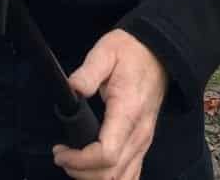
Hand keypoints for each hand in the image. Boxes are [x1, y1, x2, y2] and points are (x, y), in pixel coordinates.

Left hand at [53, 30, 167, 179]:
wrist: (158, 53)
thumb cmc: (131, 52)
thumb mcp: (106, 52)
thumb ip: (88, 71)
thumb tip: (73, 88)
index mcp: (128, 112)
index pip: (107, 154)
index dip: (80, 160)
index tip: (61, 150)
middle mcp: (139, 133)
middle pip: (111, 173)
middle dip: (81, 172)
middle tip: (61, 156)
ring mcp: (144, 141)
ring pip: (121, 179)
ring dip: (94, 178)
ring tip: (74, 163)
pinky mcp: (144, 143)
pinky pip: (131, 174)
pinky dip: (111, 178)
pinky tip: (94, 171)